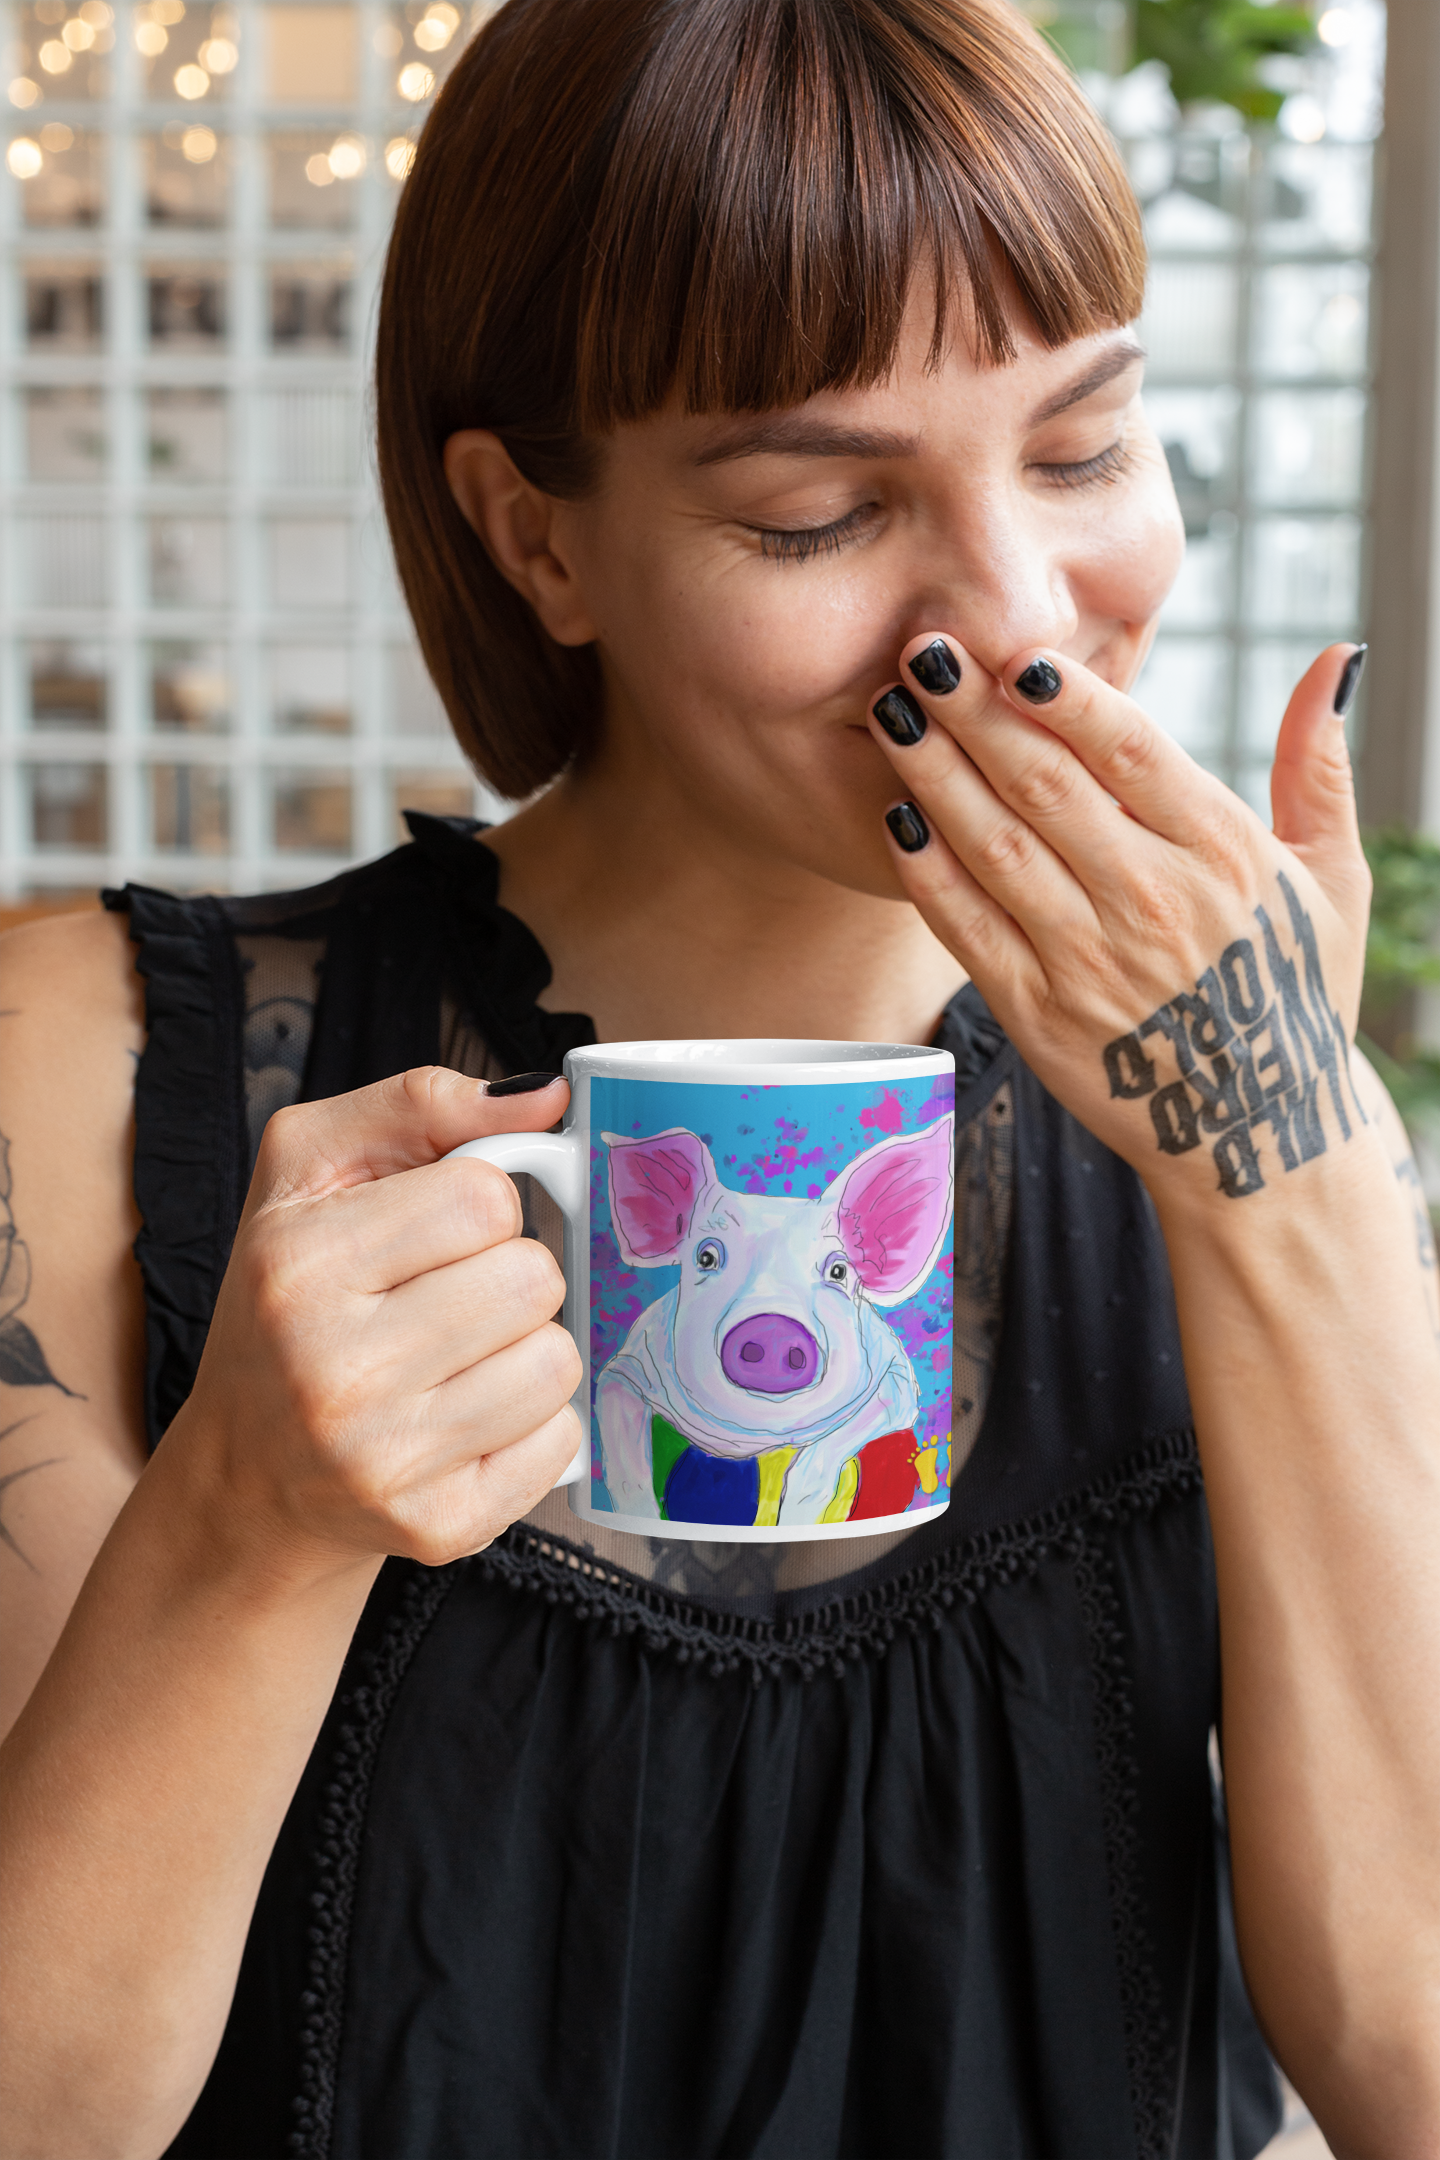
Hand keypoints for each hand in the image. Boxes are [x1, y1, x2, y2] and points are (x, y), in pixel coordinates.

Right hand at [169, 1068, 581, 1570]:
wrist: (250, 1474)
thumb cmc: (289, 1301)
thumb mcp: (310, 1173)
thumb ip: (420, 1105)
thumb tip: (548, 1098)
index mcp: (298, 1264)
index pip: (484, 1197)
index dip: (480, 1205)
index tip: (437, 1234)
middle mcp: (334, 1367)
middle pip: (532, 1279)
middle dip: (506, 1277)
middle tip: (446, 1302)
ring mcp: (386, 1458)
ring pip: (557, 1361)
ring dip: (525, 1350)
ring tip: (457, 1361)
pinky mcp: (436, 1525)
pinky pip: (561, 1441)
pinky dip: (532, 1424)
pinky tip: (467, 1421)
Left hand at [869, 636, 1373, 1211]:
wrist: (1259, 1136)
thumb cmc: (1295, 992)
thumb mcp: (1332, 879)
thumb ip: (1319, 765)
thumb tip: (1339, 655)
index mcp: (1224, 852)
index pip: (1131, 750)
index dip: (1066, 695)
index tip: (1016, 649)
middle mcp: (1154, 900)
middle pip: (1045, 784)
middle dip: (974, 709)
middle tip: (922, 649)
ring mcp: (1089, 960)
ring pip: (996, 845)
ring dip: (934, 772)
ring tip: (890, 711)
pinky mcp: (1038, 1013)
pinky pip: (970, 927)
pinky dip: (928, 871)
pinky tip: (896, 817)